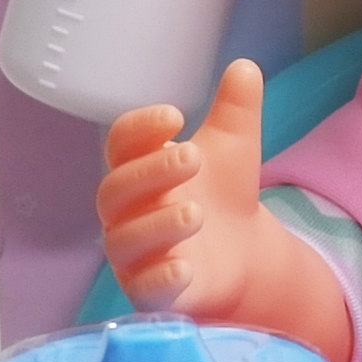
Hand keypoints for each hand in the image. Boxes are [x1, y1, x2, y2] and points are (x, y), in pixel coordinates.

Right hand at [97, 60, 266, 314]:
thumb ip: (236, 110)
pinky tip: (184, 268)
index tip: (175, 115)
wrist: (245, 254)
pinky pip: (143, 289)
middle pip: (114, 191)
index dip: (140, 128)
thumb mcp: (234, 149)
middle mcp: (125, 211)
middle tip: (192, 158)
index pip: (121, 144)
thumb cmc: (223, 195)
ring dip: (156, 225)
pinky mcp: (151, 294)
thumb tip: (246, 67)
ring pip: (124, 240)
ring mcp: (133, 254)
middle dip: (150, 173)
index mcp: (137, 168)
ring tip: (196, 212)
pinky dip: (159, 279)